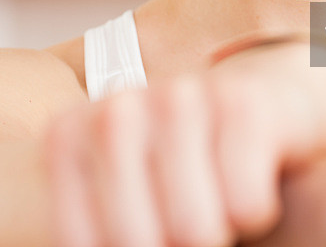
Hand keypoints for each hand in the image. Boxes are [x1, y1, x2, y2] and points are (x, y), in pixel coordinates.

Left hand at [42, 41, 325, 246]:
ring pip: (193, 230)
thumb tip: (133, 241)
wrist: (254, 112)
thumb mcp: (123, 203)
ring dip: (214, 231)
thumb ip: (105, 229)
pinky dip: (255, 212)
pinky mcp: (240, 100)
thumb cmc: (178, 174)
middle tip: (183, 229)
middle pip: (134, 241)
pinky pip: (245, 203)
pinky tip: (249, 179)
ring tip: (214, 205)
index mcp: (68, 138)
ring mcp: (179, 96)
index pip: (81, 243)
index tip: (147, 236)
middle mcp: (117, 108)